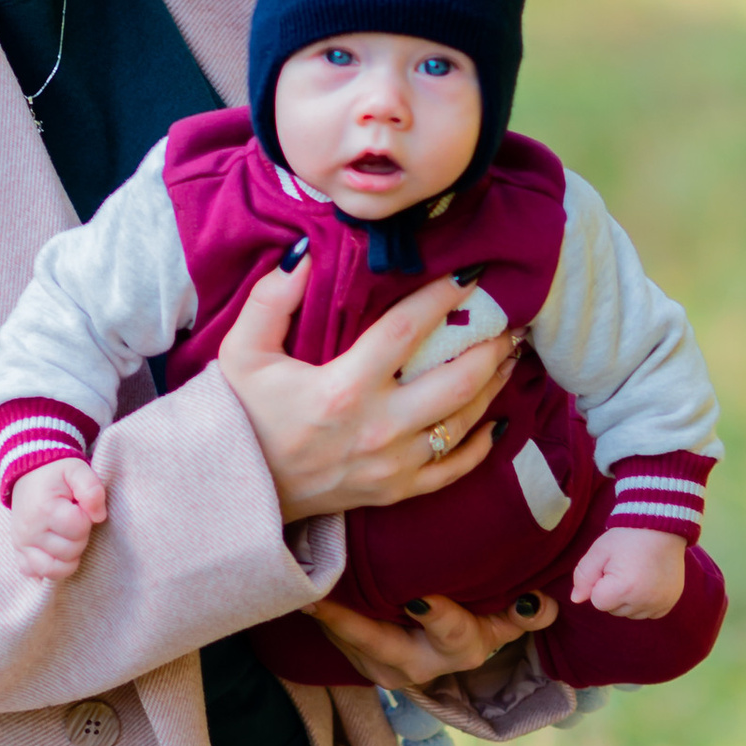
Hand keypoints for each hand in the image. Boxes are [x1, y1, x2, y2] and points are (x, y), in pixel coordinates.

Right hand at [7, 457, 107, 583]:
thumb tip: (98, 517)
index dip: (87, 519)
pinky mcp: (18, 552)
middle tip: (74, 520)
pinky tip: (56, 552)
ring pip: (53, 570)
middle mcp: (29, 531)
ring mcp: (21, 544)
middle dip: (79, 537)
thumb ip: (92, 489)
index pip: (78, 529)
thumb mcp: (77, 470)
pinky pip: (35, 573)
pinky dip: (49, 568)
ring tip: (68, 537)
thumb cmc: (57, 473)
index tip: (80, 507)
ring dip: (68, 557)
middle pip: (69, 552)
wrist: (28, 472)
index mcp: (44, 510)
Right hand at [217, 260, 521, 522]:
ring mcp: (392, 465)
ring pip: (464, 422)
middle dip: (489, 344)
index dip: (443, 296)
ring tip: (508, 353)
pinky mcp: (395, 492)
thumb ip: (271, 299)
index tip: (471, 273)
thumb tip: (306, 253)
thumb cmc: (241, 414)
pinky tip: (496, 419)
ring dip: (493, 384)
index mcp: (344, 388)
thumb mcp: (242, 352)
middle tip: (509, 317)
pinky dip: (482, 444)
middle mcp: (378, 428)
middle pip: (457, 380)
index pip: (407, 330)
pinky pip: (455, 469)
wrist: (236, 489)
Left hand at [309, 591, 532, 694]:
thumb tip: (541, 602)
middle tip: (321, 597)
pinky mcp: (361, 664)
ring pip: (350, 642)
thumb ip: (526, 613)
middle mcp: (417, 665)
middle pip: (380, 642)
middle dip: (349, 621)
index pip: (449, 630)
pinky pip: (338, 640)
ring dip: (327, 614)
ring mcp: (384, 669)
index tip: (417, 597)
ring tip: (305, 582)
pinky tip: (307, 590)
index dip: (436, 614)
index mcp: (459, 649)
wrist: (444, 656)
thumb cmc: (478, 624)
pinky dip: (323, 615)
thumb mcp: (504, 623)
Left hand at [567, 527, 685, 620]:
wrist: (661, 527)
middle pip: (614, 610)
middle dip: (613, 593)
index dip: (600, 583)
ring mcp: (659, 604)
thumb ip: (583, 576)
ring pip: (630, 613)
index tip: (610, 567)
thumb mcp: (599, 551)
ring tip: (636, 574)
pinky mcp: (669, 603)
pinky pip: (648, 613)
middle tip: (624, 568)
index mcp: (624, 588)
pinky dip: (644, 602)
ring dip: (628, 600)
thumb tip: (576, 599)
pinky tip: (646, 583)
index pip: (598, 602)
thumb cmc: (627, 537)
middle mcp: (643, 601)